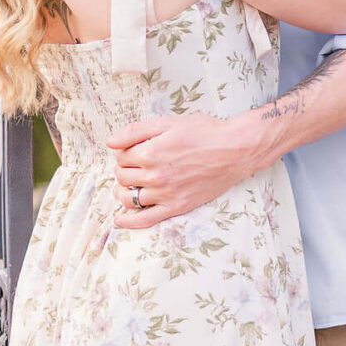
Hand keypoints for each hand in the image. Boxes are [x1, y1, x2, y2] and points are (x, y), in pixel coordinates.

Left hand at [105, 112, 258, 229]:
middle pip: (122, 177)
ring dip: (124, 191)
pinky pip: (146, 219)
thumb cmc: (204, 132)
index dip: (124, 152)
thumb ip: (136, 131)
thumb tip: (110, 142)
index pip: (121, 157)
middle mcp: (156, 176)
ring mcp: (166, 194)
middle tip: (135, 164)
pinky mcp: (177, 206)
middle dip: (124, 169)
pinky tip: (120, 220)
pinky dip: (129, 222)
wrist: (234, 150)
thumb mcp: (168, 123)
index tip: (135, 150)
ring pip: (129, 198)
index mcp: (150, 152)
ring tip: (130, 185)